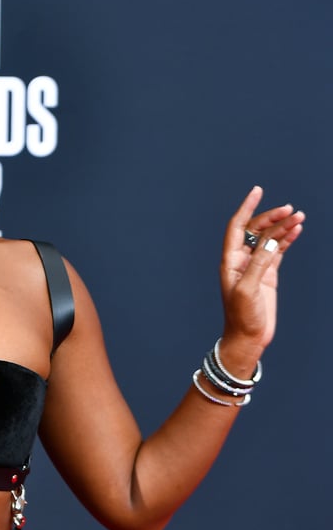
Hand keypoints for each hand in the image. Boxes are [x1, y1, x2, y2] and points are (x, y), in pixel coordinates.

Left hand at [219, 185, 303, 367]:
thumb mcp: (248, 289)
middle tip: (290, 210)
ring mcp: (256, 266)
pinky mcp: (268, 275)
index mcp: (230, 261)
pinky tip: (297, 230)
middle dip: (272, 217)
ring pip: (270, 239)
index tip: (258, 191)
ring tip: (299, 217)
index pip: (237, 226)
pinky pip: (278, 251)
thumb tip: (272, 240)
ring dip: (283, 227)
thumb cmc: (241, 317)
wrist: (248, 338)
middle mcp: (241, 260)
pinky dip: (287, 239)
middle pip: (257, 230)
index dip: (247, 208)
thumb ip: (259, 264)